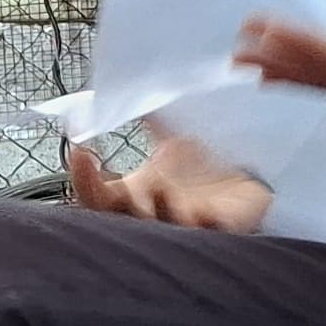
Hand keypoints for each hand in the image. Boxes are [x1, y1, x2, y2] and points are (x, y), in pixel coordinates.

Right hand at [64, 133, 271, 233]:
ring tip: (160, 190)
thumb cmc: (200, 171)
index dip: (84, 180)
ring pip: (165, 231)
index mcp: (136, 196)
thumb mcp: (168, 143)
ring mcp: (186, 226)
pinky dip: (206, 224)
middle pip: (126, 221)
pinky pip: (211, 232)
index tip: (79, 153)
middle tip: (122, 187)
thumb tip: (121, 92)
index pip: (98, 198)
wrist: (246, 183)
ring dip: (161, 211)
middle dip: (120, 205)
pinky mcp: (220, 228)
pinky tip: (203, 212)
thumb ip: (148, 122)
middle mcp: (155, 216)